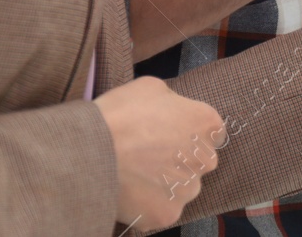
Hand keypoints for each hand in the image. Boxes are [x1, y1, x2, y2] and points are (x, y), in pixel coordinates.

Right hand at [94, 76, 225, 228]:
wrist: (91, 151)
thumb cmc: (121, 113)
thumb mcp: (152, 88)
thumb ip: (173, 102)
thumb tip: (173, 111)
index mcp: (207, 124)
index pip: (211, 132)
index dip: (189, 133)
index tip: (168, 136)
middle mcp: (206, 159)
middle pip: (198, 162)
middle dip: (180, 160)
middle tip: (148, 157)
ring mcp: (187, 190)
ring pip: (181, 189)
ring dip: (166, 184)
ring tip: (135, 175)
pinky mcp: (168, 214)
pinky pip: (161, 209)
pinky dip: (148, 205)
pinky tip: (129, 193)